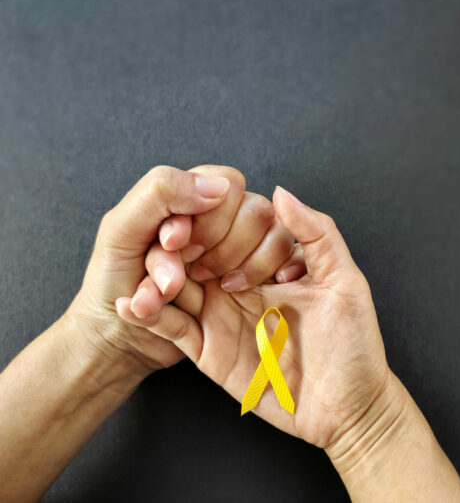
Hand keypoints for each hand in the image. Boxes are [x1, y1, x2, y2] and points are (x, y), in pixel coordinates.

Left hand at [72, 164, 295, 376]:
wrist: (118, 340)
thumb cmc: (113, 281)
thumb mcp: (121, 229)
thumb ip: (161, 193)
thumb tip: (219, 188)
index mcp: (190, 202)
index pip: (228, 184)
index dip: (207, 214)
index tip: (172, 243)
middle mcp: (221, 224)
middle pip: (256, 211)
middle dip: (218, 246)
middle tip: (187, 270)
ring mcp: (242, 254)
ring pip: (274, 239)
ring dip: (234, 266)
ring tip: (201, 290)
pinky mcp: (253, 285)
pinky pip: (282, 268)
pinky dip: (259, 278)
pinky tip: (229, 293)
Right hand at [117, 186, 391, 448]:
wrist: (347, 409)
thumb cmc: (354, 345)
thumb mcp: (345, 282)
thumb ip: (318, 234)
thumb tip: (280, 192)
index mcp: (270, 262)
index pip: (233, 227)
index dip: (216, 221)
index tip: (207, 224)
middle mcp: (241, 283)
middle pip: (198, 251)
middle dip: (181, 244)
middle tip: (173, 244)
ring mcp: (222, 315)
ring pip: (178, 286)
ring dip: (157, 276)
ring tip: (145, 271)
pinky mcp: (208, 349)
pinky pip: (174, 328)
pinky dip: (151, 315)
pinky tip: (134, 304)